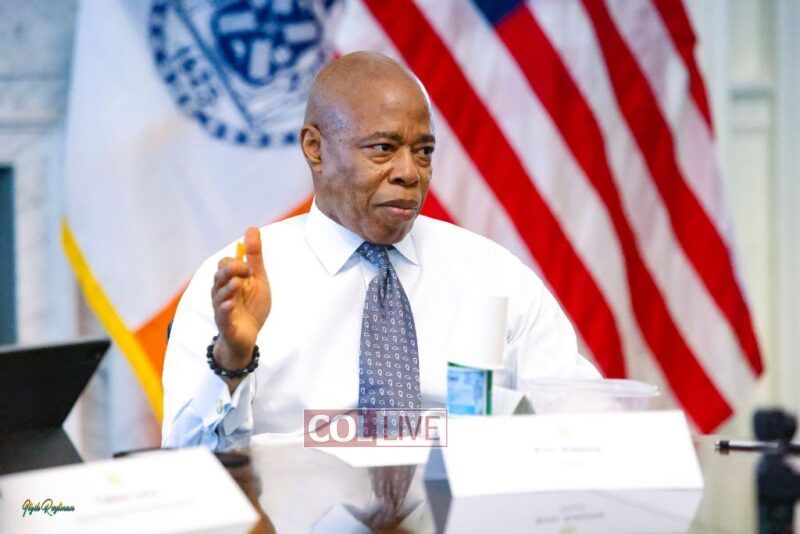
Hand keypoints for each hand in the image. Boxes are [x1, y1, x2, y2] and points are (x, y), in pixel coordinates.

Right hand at [211, 227, 270, 372]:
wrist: (249, 336)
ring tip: (237, 283)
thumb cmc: (250, 306)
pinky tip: (230, 305)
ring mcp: (222, 309)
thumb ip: (254, 256)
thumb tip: (252, 228)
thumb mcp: (257, 279)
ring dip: (228, 289)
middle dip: (230, 271)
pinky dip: (225, 310)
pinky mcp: (226, 325)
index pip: (225, 265)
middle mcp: (221, 293)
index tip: (249, 267)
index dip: (236, 263)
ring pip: (220, 296)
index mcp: (228, 281)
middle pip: (219, 277)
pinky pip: (222, 316)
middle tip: (243, 269)